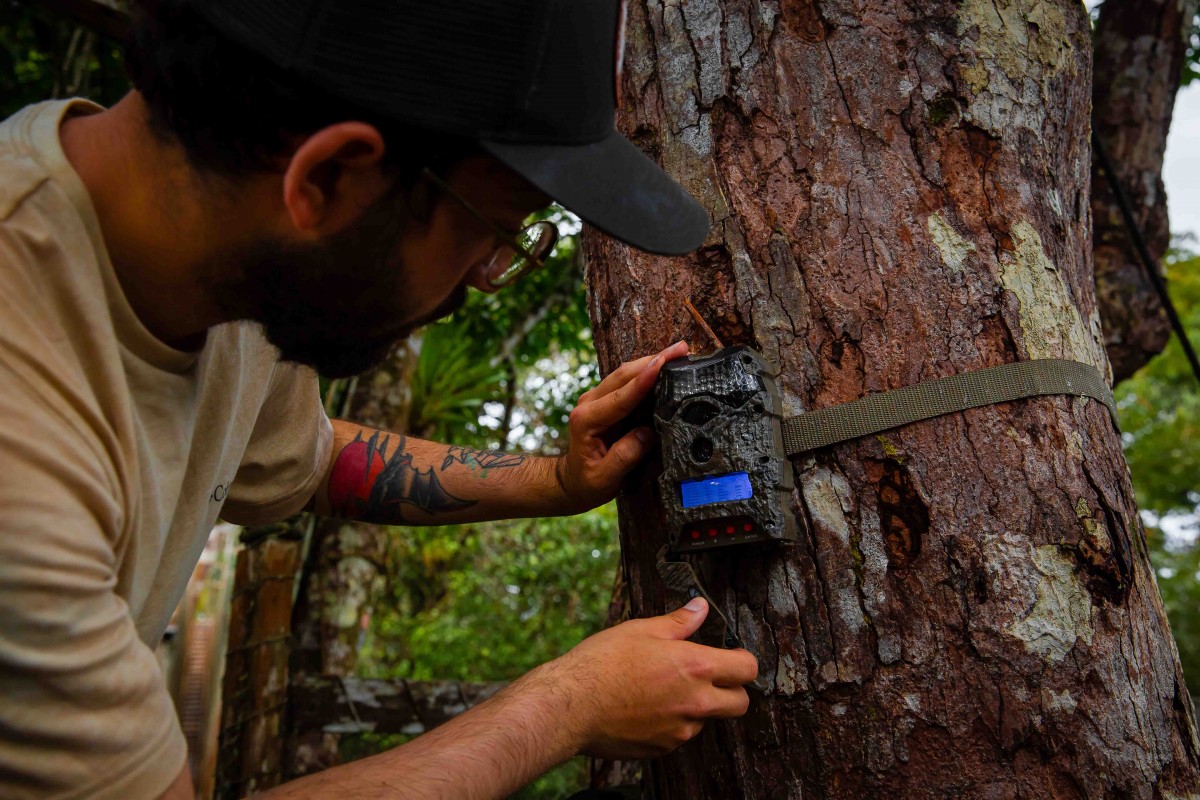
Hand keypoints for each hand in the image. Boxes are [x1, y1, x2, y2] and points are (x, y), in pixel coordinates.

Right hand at [539, 598, 758, 758]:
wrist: (571, 706)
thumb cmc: (602, 664)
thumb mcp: (642, 630)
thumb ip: (679, 622)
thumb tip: (700, 608)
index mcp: (695, 667)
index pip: (746, 668)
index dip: (742, 660)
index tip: (732, 656)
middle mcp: (695, 702)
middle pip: (740, 703)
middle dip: (732, 690)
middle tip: (710, 677)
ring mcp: (680, 730)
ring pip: (708, 720)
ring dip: (698, 707)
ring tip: (664, 690)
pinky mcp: (663, 748)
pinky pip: (680, 735)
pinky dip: (673, 722)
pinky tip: (647, 707)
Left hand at [555, 340, 689, 512]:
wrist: (570, 481)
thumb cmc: (586, 482)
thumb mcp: (605, 478)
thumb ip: (625, 456)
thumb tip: (648, 434)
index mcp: (587, 420)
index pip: (621, 396)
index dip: (644, 379)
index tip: (663, 364)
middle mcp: (589, 403)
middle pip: (625, 374)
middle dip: (654, 359)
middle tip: (681, 349)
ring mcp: (596, 398)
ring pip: (626, 373)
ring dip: (653, 361)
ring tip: (679, 352)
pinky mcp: (606, 400)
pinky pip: (628, 381)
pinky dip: (647, 371)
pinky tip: (665, 365)